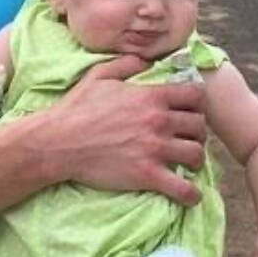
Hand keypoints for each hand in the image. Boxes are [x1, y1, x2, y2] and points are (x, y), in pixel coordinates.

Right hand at [47, 56, 206, 204]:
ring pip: (196, 155)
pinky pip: (183, 188)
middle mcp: (159, 121)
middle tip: (188, 138)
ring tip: (188, 163)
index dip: (197, 103)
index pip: (195, 95)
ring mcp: (155, 150)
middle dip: (197, 132)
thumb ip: (127, 64)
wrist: (58, 142)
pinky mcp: (147, 176)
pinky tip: (189, 195)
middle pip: (200, 126)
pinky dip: (191, 194)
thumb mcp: (100, 76)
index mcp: (151, 97)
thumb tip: (145, 61)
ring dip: (196, 159)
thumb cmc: (76, 109)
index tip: (190, 110)